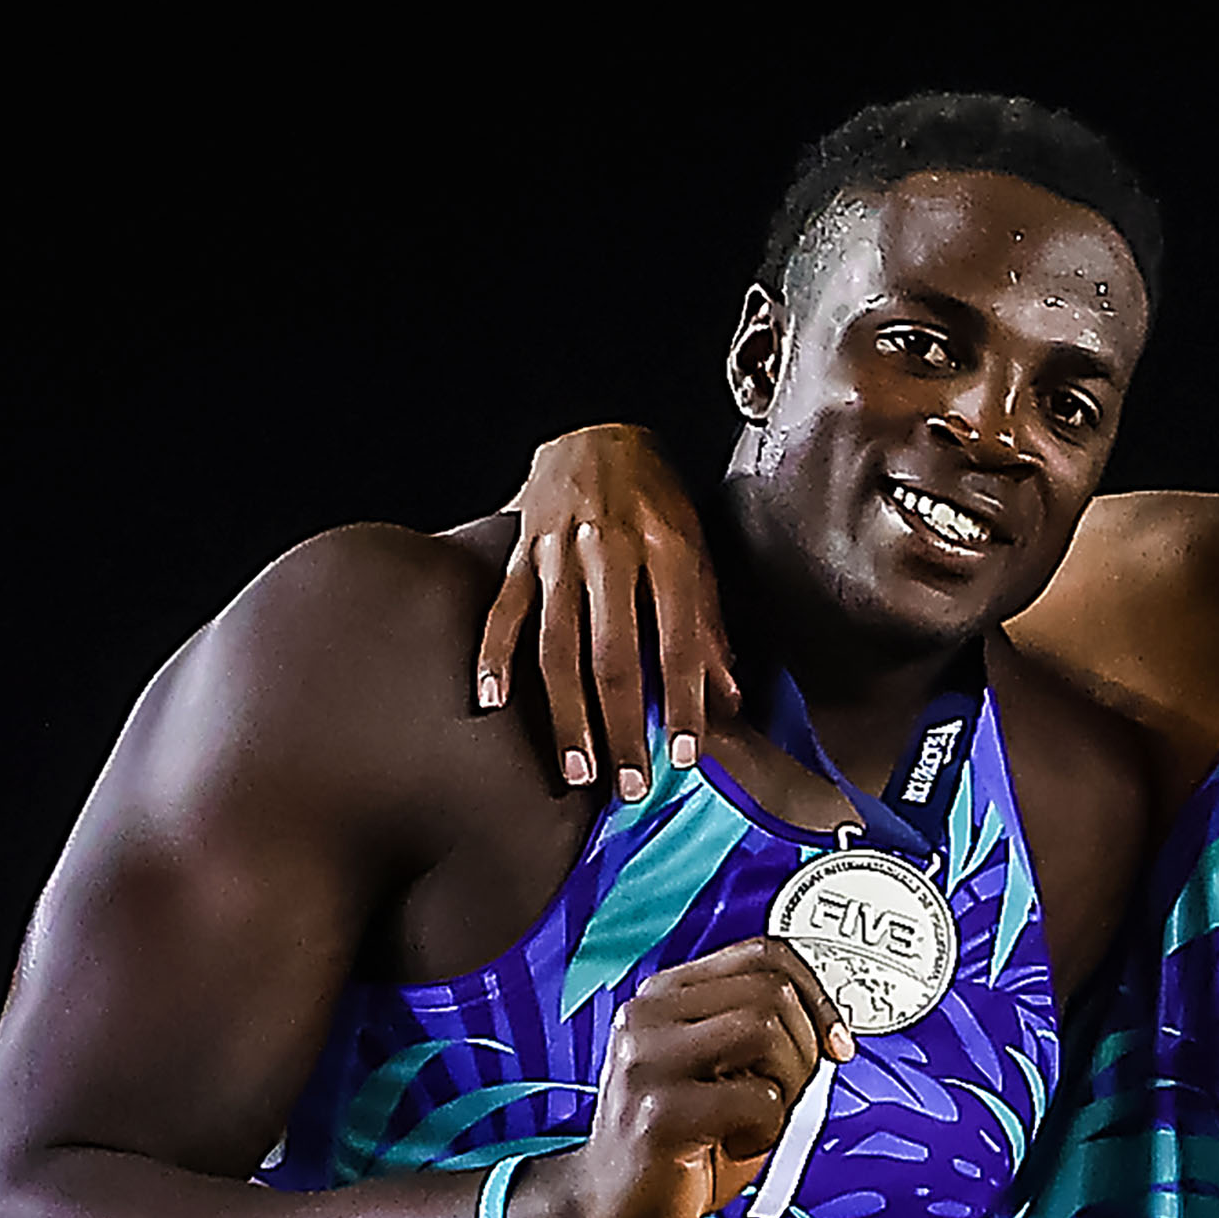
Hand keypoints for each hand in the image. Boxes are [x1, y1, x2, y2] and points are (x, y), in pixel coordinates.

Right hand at [481, 420, 732, 795]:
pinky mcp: (518, 553)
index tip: (684, 757)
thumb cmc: (656, 498)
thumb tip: (728, 697)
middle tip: (627, 785)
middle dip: (621, 728)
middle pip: (613, 657)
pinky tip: (490, 703)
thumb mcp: (699, 551)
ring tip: (575, 768)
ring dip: (565, 715)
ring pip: (556, 647)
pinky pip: (503, 611)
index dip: (683, 705)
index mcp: (666, 551)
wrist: (595, 432)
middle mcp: (609, 552)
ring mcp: (556, 554)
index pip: (678, 644)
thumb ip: (710, 624)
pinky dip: (493, 658)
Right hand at [512, 940, 842, 1217]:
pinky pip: (758, 1098)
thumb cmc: (678, 1144)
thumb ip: (765, 1035)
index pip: (764, 953)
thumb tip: (832, 1026)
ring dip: (788, 1084)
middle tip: (786, 1094)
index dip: (818, 994)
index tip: (837, 1041)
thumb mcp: (725, 1073)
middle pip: (772, 991)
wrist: (612, 1207)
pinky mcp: (657, 1111)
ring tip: (756, 1118)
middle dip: (806, 1048)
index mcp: (666, 996)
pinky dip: (768, 1130)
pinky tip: (732, 1144)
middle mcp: (647, 1016)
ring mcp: (644, 1060)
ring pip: (765, 1029)